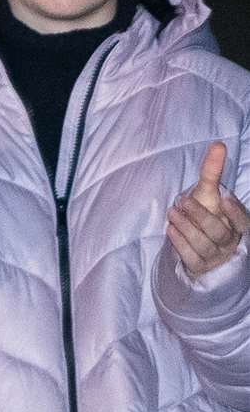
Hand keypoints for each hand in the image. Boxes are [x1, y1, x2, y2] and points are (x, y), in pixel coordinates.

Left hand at [167, 141, 246, 278]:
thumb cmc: (206, 212)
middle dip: (200, 216)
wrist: (194, 241)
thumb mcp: (208, 192)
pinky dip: (179, 243)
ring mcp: (215, 257)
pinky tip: (170, 229)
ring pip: (202, 244)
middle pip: (217, 232)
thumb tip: (218, 144)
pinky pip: (190, 257)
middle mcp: (229, 242)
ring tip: (172, 212)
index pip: (243, 223)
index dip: (235, 213)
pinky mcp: (199, 267)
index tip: (223, 198)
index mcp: (237, 226)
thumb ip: (213, 171)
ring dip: (186, 228)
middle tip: (183, 200)